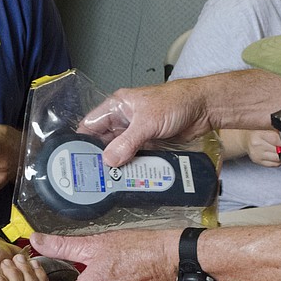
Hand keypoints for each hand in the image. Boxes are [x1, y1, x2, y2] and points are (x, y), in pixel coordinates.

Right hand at [78, 80, 211, 167]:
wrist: (204, 108)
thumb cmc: (177, 101)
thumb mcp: (148, 122)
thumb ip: (127, 142)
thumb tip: (109, 159)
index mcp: (117, 107)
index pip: (91, 124)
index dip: (82, 141)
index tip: (76, 158)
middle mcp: (124, 120)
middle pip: (103, 142)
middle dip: (99, 157)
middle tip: (93, 174)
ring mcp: (135, 133)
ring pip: (118, 152)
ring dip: (116, 164)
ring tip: (109, 179)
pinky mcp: (147, 144)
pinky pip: (134, 157)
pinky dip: (130, 167)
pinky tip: (127, 177)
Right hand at [244, 130, 280, 166]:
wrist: (245, 138)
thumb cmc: (259, 131)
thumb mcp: (268, 126)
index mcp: (260, 134)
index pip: (278, 140)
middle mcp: (257, 146)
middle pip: (280, 152)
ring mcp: (257, 155)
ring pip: (279, 159)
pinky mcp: (258, 161)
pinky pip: (275, 164)